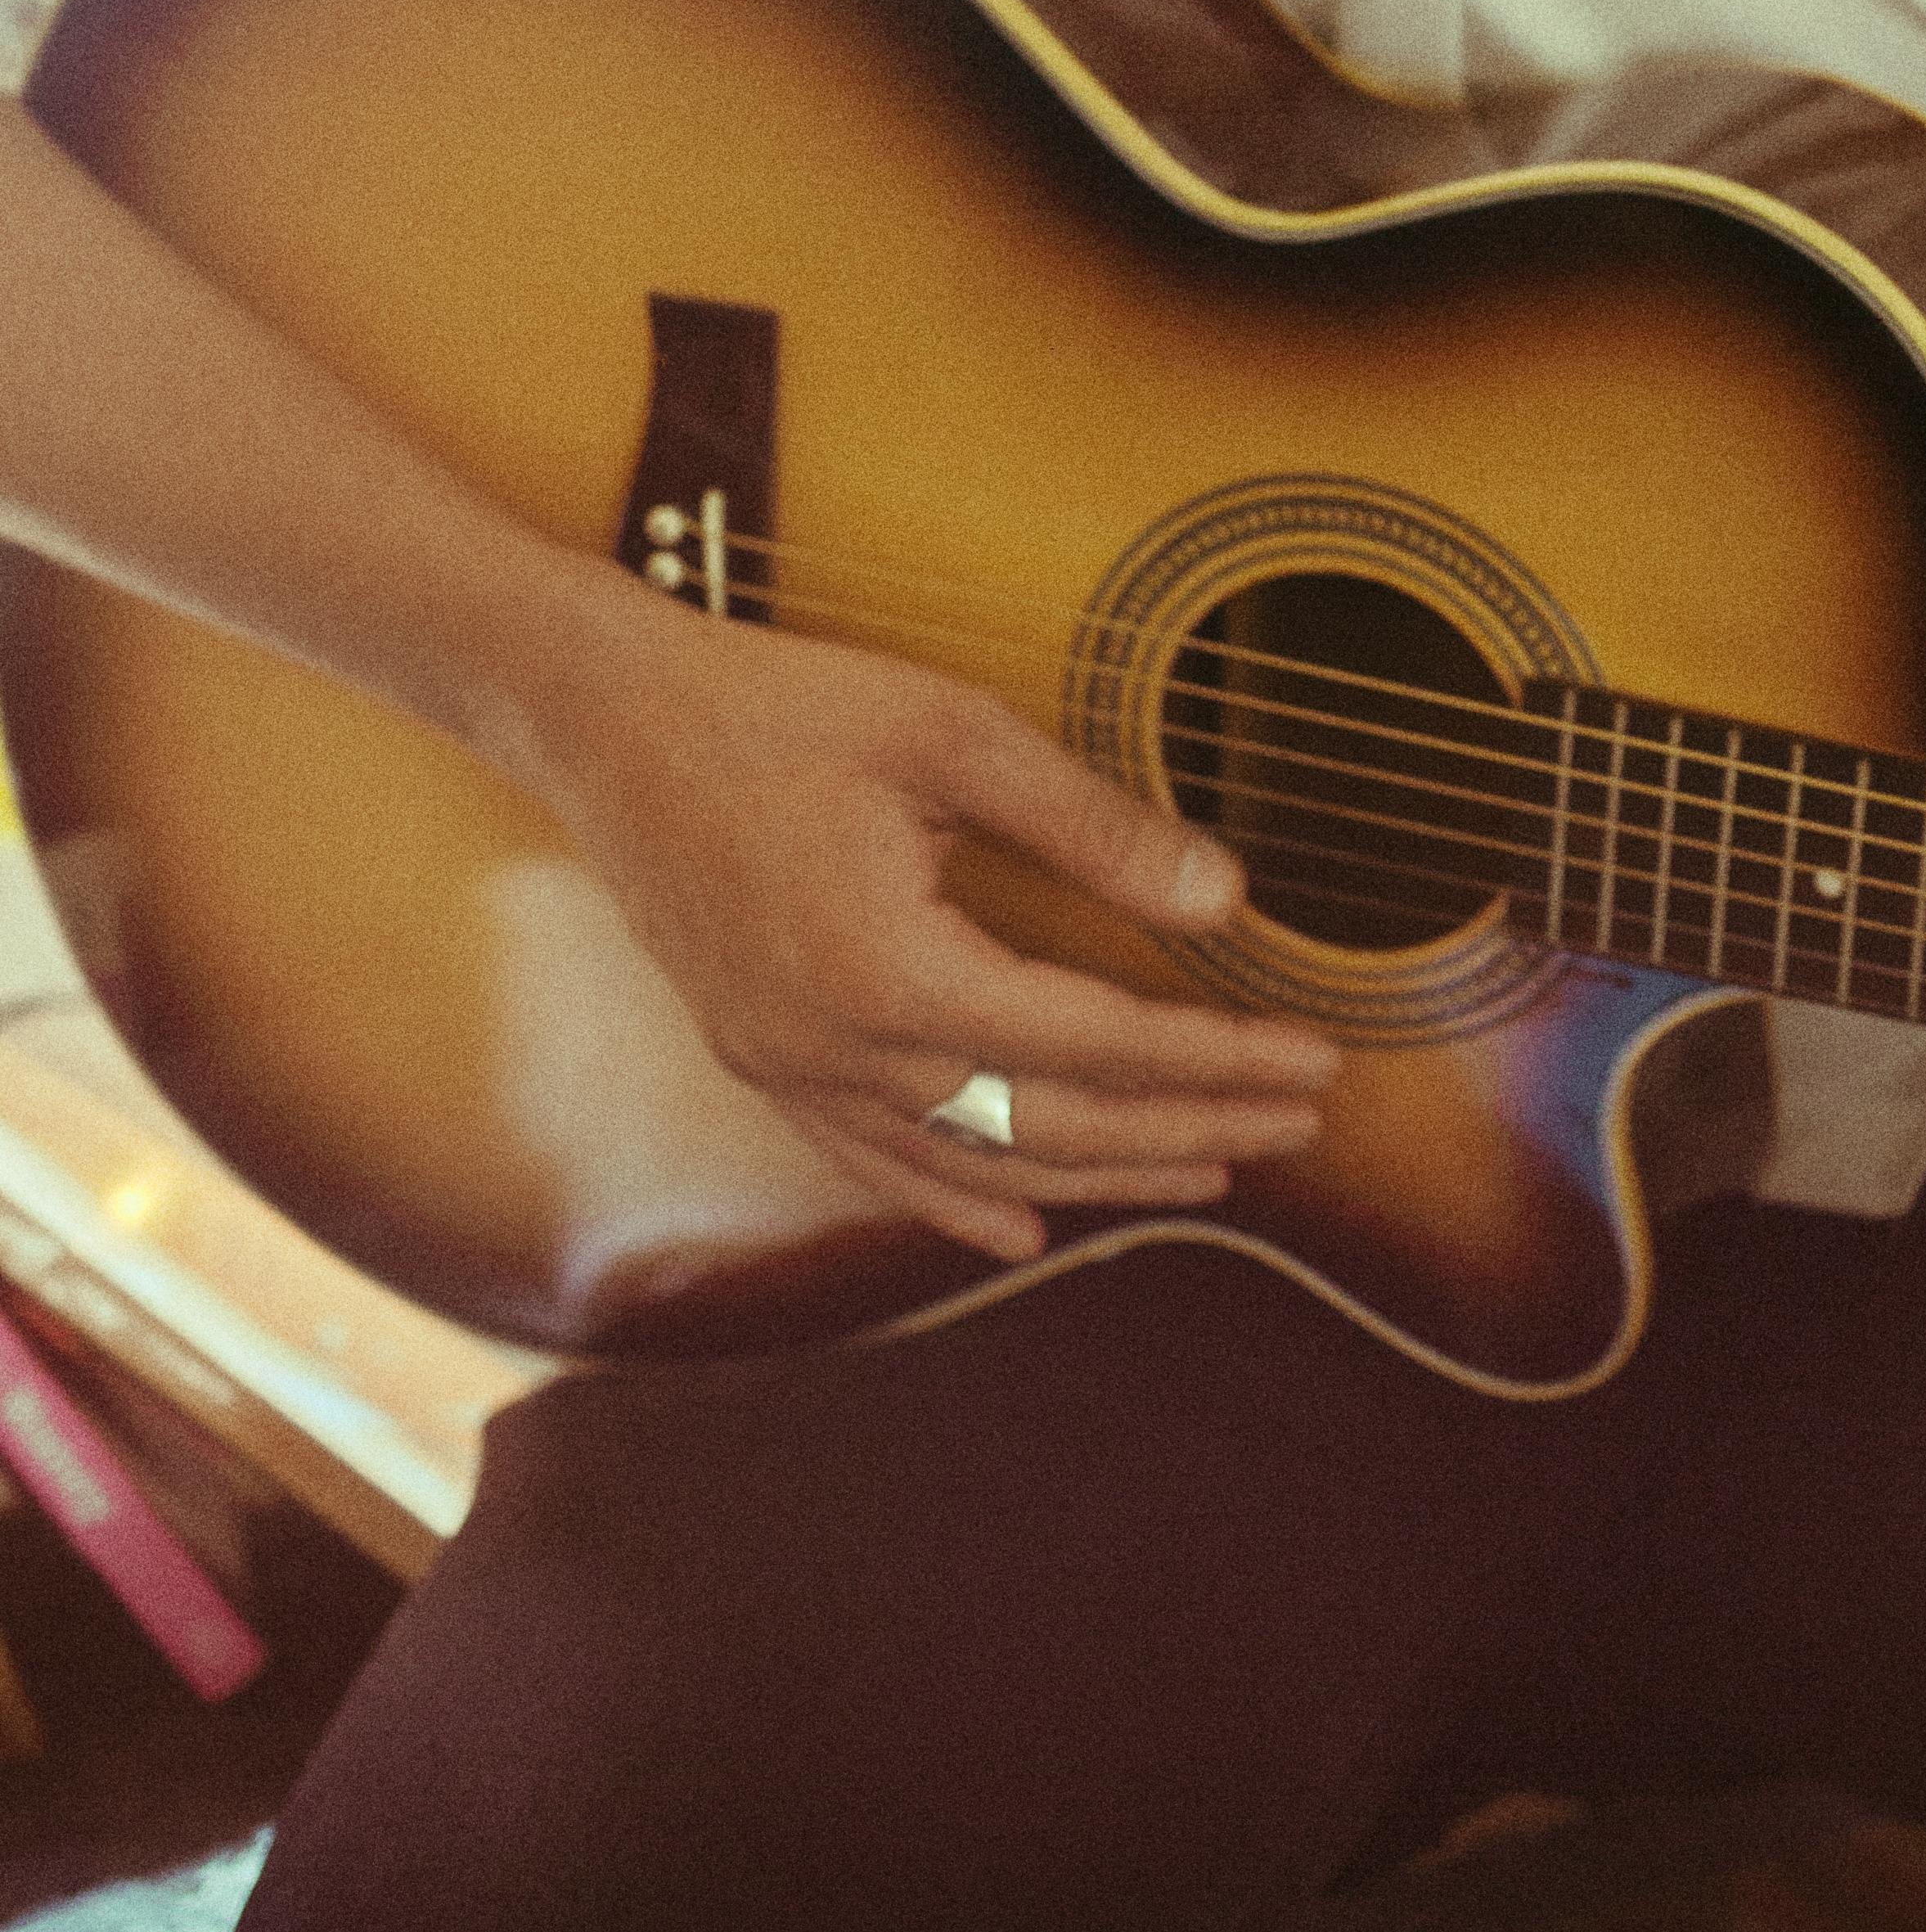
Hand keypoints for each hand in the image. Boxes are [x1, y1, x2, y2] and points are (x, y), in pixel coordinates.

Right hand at [501, 574, 1337, 1263]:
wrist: (604, 718)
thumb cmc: (779, 704)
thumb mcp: (951, 732)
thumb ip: (1090, 825)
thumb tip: (1222, 898)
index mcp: (893, 970)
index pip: (1099, 1042)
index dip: (1219, 1059)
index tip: (1316, 1063)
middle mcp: (837, 1049)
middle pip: (1052, 1121)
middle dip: (1189, 1128)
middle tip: (1299, 1125)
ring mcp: (788, 1070)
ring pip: (974, 1158)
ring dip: (1101, 1173)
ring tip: (1209, 1174)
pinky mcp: (758, 1061)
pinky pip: (873, 1160)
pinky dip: (956, 1199)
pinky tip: (1021, 1227)